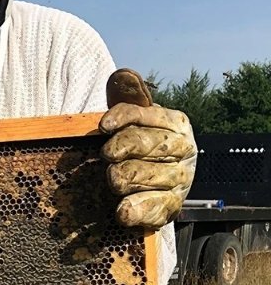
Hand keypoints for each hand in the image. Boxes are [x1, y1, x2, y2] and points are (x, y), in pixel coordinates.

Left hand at [99, 69, 196, 229]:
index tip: (102, 126)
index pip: (146, 114)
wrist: (153, 185)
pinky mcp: (171, 206)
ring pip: (148, 175)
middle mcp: (183, 150)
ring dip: (123, 177)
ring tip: (113, 179)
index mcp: (175, 123)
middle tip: (107, 156)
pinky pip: (156, 207)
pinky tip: (122, 210)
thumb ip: (126, 96)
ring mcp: (179, 180)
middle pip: (148, 143)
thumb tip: (124, 74)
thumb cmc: (139, 144)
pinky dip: (137, 209)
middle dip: (122, 148)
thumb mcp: (132, 119)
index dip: (122, 118)